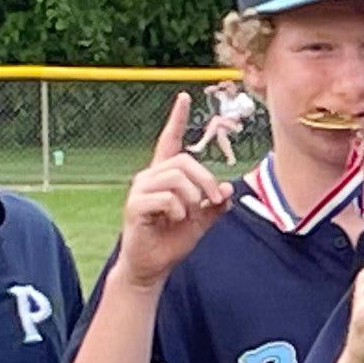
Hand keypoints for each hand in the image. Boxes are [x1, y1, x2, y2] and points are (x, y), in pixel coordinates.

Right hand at [117, 93, 231, 283]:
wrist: (153, 265)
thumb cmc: (173, 239)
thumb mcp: (202, 221)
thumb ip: (215, 204)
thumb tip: (228, 188)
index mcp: (165, 176)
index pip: (169, 141)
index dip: (176, 119)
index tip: (184, 97)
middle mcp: (149, 177)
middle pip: (184, 162)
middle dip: (205, 181)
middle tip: (211, 201)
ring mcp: (140, 190)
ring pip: (176, 178)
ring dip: (191, 198)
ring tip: (186, 215)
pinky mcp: (135, 206)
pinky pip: (166, 198)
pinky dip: (178, 211)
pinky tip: (173, 221)